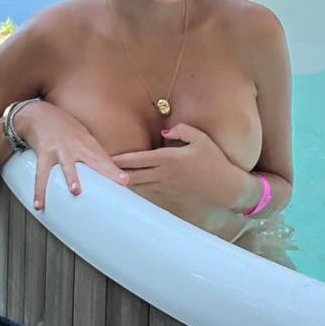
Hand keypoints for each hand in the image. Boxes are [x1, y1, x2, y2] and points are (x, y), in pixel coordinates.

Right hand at [13, 100, 128, 209]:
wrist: (39, 113)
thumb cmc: (62, 128)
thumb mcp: (80, 137)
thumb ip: (90, 153)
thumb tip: (103, 172)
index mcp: (87, 143)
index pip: (104, 158)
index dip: (114, 169)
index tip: (125, 181)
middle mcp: (76, 146)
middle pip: (95, 159)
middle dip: (108, 170)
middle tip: (121, 181)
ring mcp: (60, 149)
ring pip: (67, 165)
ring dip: (72, 178)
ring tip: (76, 191)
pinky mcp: (44, 152)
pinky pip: (41, 173)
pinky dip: (40, 190)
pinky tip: (39, 204)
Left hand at [111, 122, 249, 225]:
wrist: (226, 187)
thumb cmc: (214, 160)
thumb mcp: (201, 138)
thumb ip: (181, 130)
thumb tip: (164, 131)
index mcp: (169, 159)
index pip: (139, 159)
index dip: (121, 159)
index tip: (106, 157)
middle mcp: (164, 175)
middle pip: (133, 175)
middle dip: (115, 173)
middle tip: (97, 171)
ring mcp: (166, 187)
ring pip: (138, 186)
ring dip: (123, 183)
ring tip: (106, 181)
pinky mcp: (170, 196)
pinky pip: (148, 192)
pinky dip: (136, 190)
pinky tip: (127, 189)